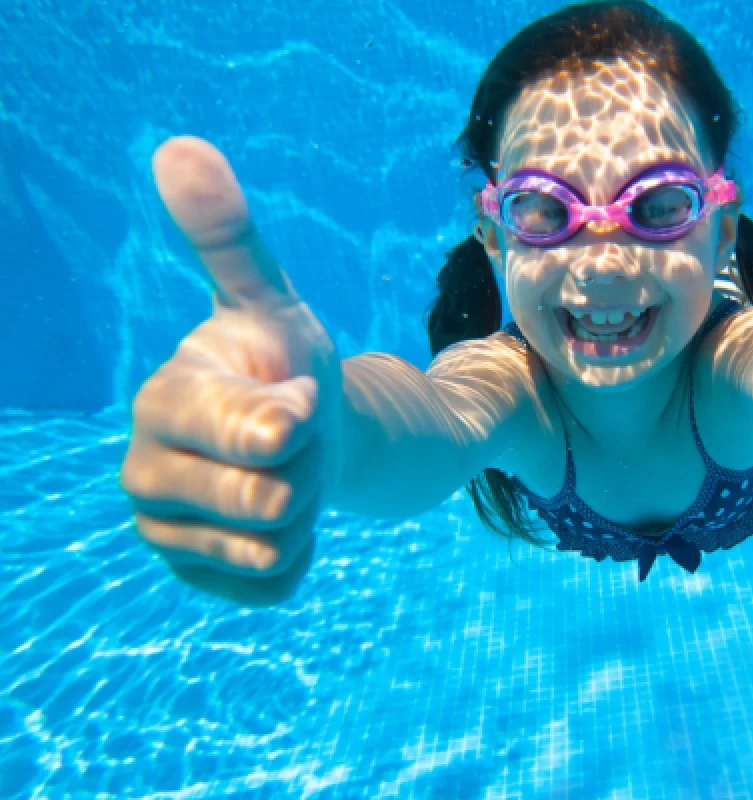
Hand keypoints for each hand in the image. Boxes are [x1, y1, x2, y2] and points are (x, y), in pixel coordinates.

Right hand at [120, 137, 342, 604]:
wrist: (305, 436)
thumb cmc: (286, 365)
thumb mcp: (274, 301)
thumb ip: (231, 240)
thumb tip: (179, 148)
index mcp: (162, 399)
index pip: (259, 434)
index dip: (298, 419)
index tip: (298, 398)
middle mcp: (143, 470)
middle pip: (272, 498)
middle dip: (308, 468)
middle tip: (294, 440)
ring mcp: (164, 532)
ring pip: (273, 545)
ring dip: (304, 513)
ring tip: (283, 476)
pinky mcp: (196, 580)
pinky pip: (273, 585)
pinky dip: (297, 558)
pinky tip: (278, 524)